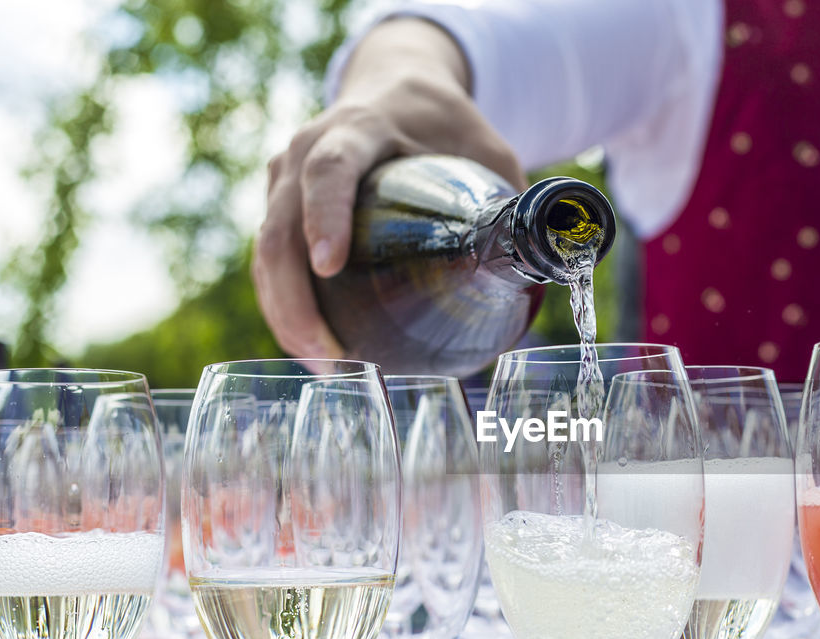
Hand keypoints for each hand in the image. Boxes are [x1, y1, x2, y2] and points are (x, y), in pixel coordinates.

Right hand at [253, 18, 526, 358]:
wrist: (398, 88)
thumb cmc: (447, 126)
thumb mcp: (489, 149)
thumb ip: (517, 202)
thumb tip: (555, 267)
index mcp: (359, 128)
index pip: (332, 168)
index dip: (326, 215)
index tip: (330, 266)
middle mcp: (307, 149)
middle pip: (280, 226)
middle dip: (295, 298)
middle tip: (329, 356)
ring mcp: (284, 179)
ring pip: (265, 253)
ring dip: (287, 317)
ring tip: (325, 369)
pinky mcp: (278, 208)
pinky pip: (269, 264)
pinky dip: (286, 310)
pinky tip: (315, 352)